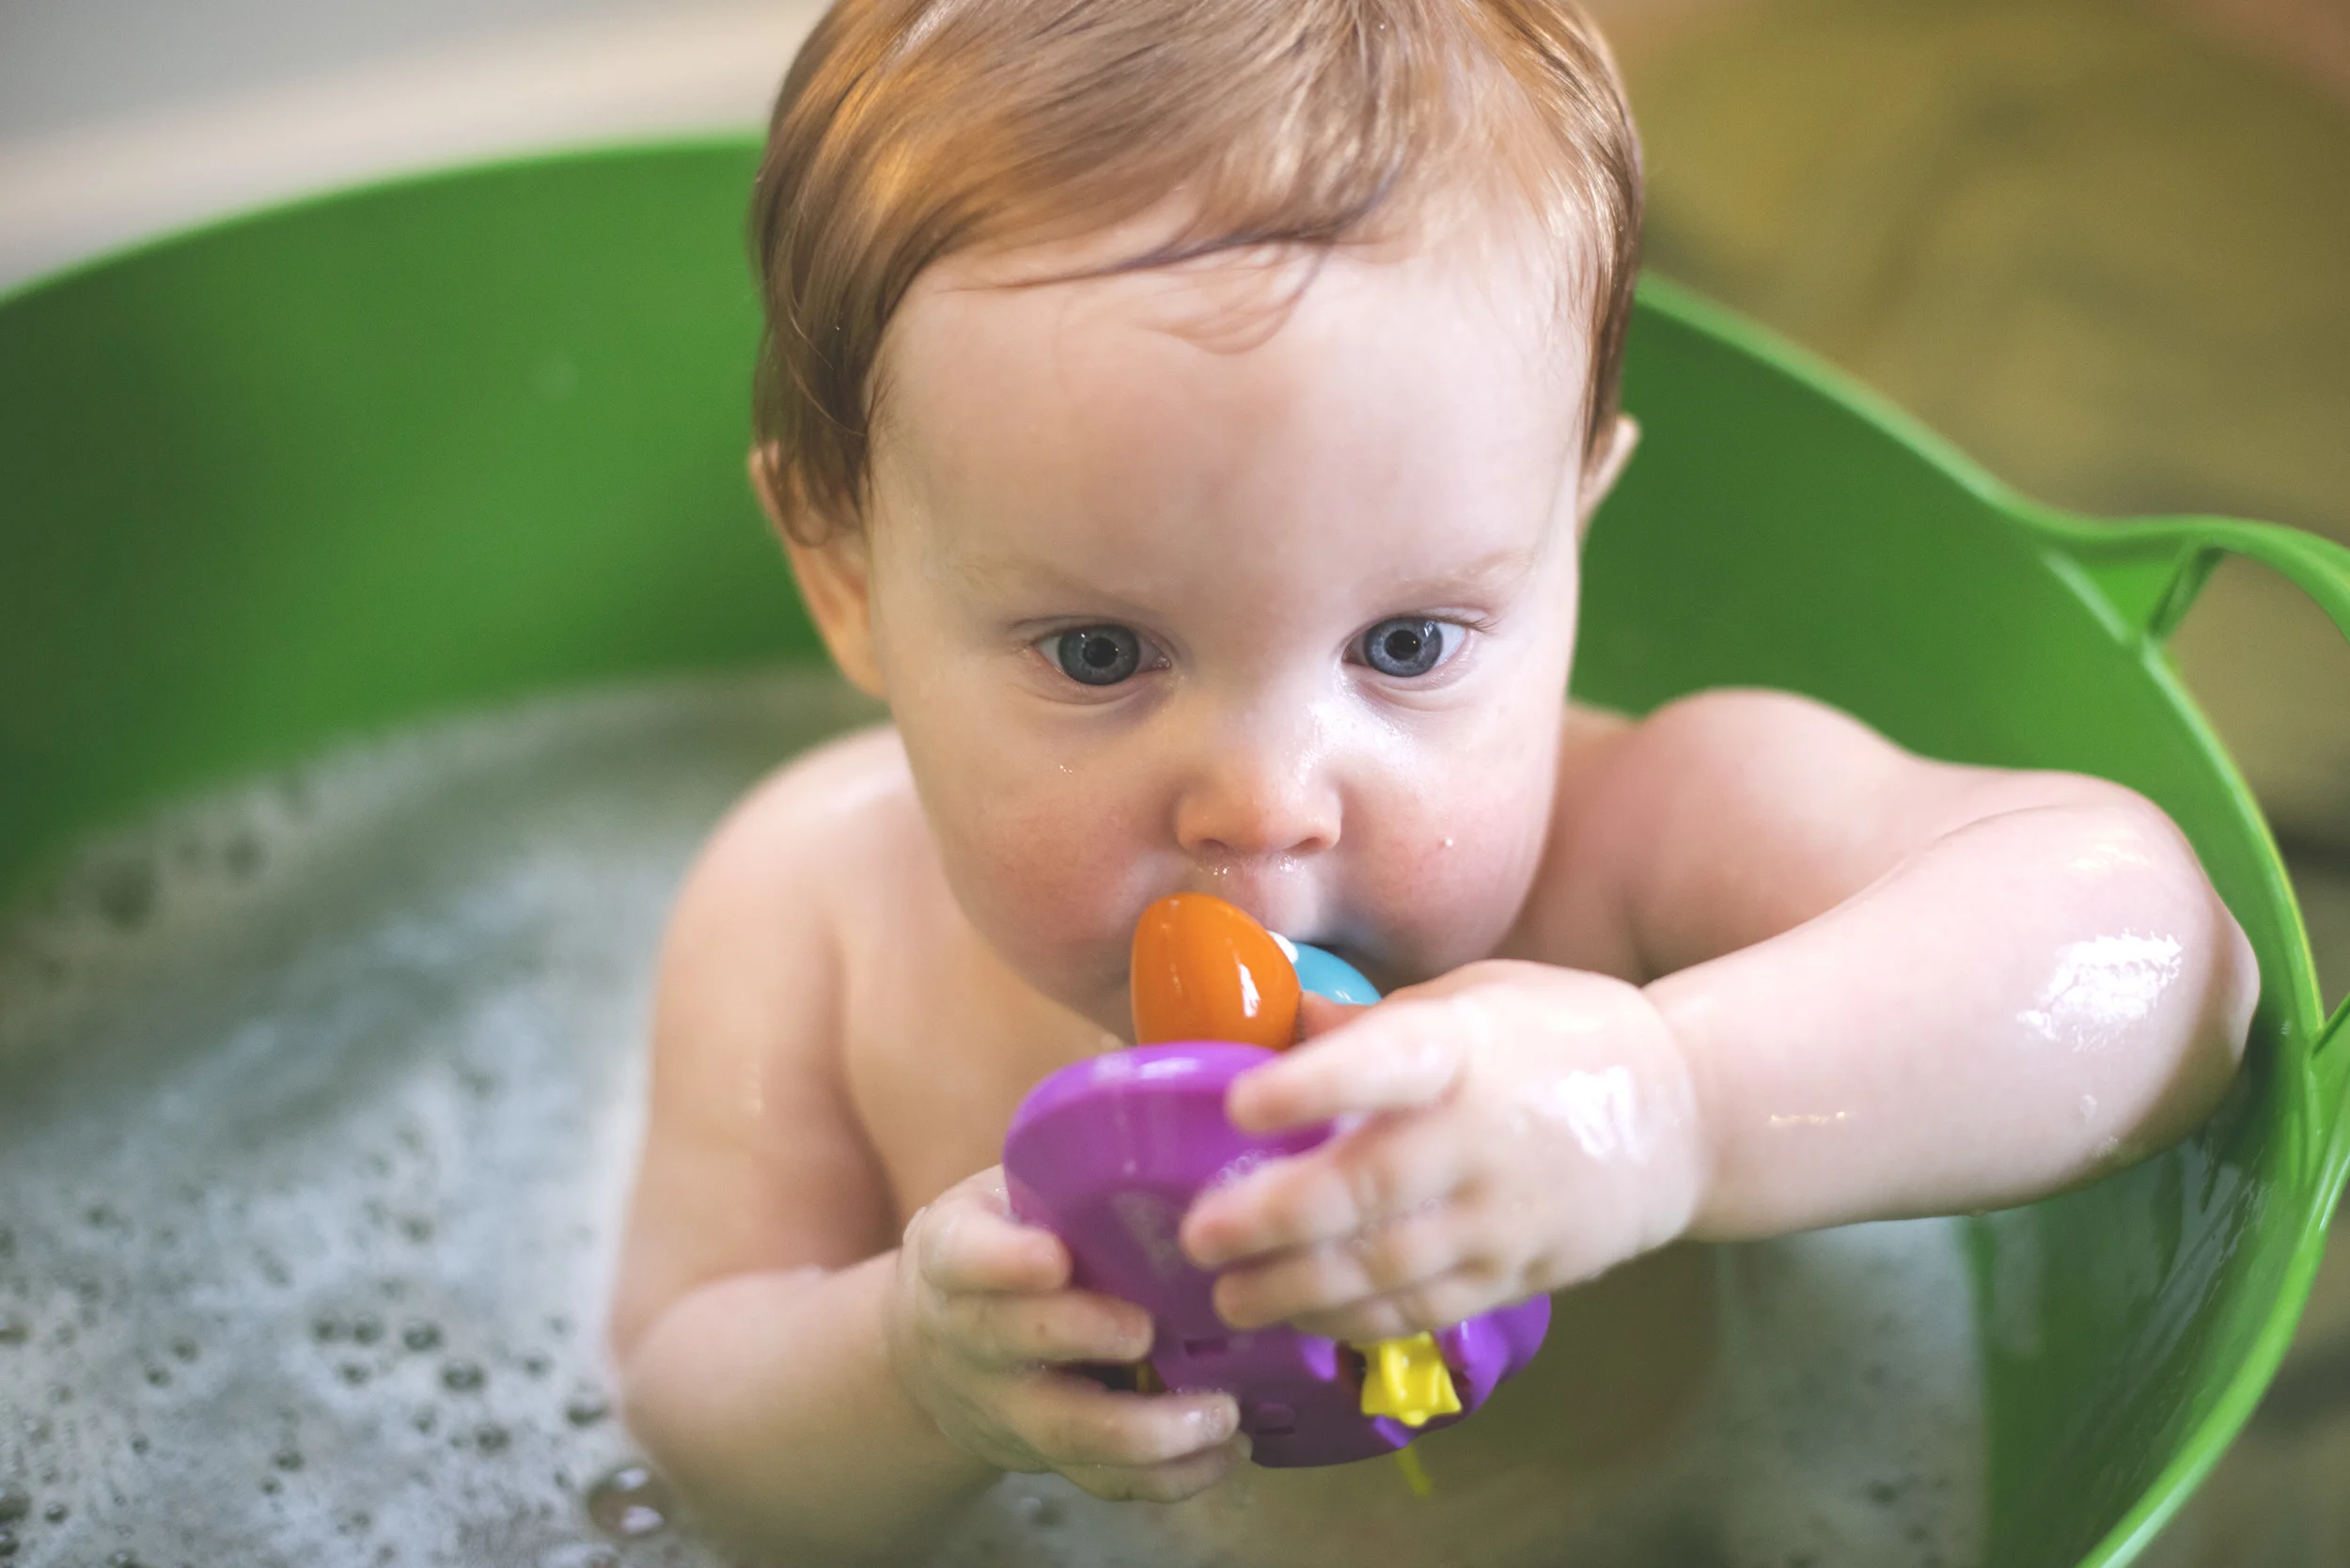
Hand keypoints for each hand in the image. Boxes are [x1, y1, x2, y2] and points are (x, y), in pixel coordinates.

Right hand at [885, 1166, 1247, 1501]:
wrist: (936, 1348)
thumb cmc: (1004, 1243)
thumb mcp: (1003, 1197)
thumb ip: (1063, 1176)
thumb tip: (1186, 1114)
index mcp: (957, 1255)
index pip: (964, 1255)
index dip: (1004, 1262)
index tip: (1054, 1258)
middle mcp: (973, 1335)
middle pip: (1014, 1344)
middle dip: (1082, 1337)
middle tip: (1149, 1330)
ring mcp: (1008, 1405)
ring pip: (1067, 1431)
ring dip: (1146, 1431)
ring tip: (1220, 1414)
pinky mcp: (1049, 1456)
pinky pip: (1105, 1481)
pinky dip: (1170, 1478)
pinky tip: (1226, 1452)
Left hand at [1177, 961, 1706, 1342]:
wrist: (1687, 1115)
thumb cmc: (1562, 1036)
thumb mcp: (1475, 996)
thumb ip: (1373, 1022)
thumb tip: (1271, 1014)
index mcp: (1469, 1050)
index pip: (1387, 1063)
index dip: (1312, 1086)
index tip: (1239, 1105)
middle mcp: (1484, 1137)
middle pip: (1371, 1186)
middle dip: (1276, 1219)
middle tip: (1199, 1235)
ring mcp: (1504, 1216)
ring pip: (1389, 1265)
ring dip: (1298, 1287)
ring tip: (1228, 1297)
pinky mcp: (1519, 1274)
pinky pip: (1427, 1308)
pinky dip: (1359, 1321)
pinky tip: (1303, 1319)